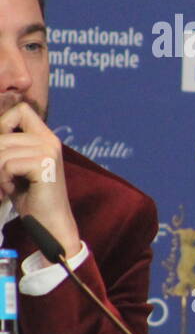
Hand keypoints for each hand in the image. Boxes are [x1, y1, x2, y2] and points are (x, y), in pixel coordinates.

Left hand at [0, 101, 79, 255]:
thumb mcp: (15, 165)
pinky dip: (4, 180)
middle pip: (3, 135)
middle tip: (3, 179)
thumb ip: (7, 147)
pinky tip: (13, 189)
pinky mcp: (45, 165)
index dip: (3, 125)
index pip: (20, 110)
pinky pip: (7, 164)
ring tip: (7, 186)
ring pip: (2, 152)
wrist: (49, 222)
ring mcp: (49, 151)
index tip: (3, 151)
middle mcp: (50, 140)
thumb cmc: (30, 195)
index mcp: (46, 137)